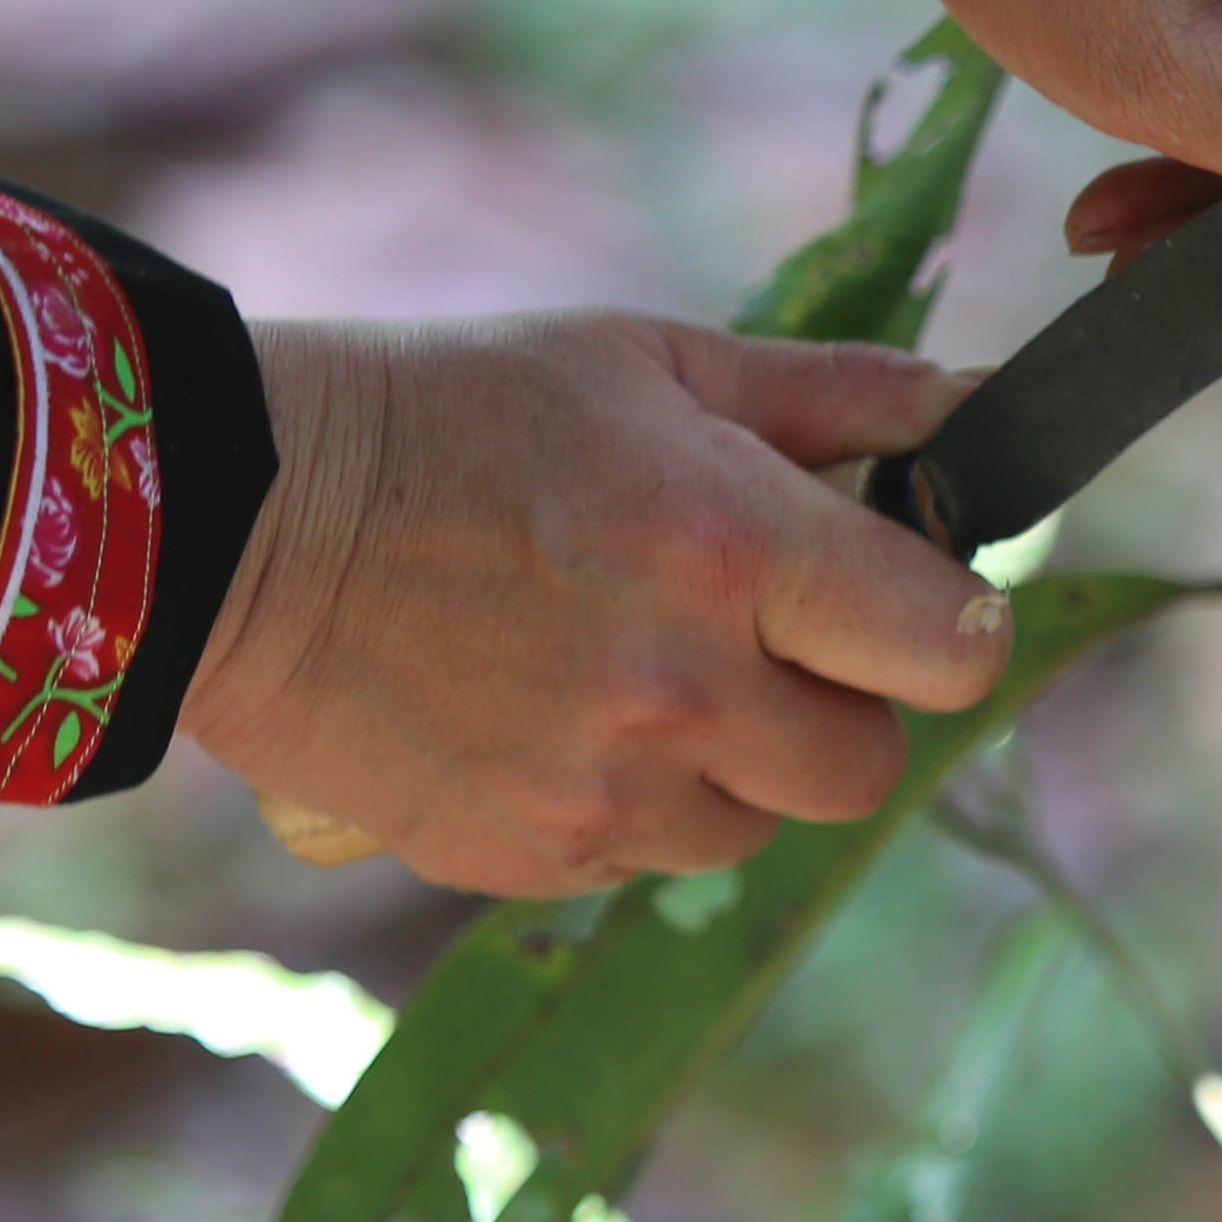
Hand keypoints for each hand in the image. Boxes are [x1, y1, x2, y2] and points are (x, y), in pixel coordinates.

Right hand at [179, 315, 1007, 895]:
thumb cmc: (455, 411)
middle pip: (866, 766)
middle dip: (839, 706)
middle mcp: (685, 690)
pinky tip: (551, 710)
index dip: (953, 627)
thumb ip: (835, 395)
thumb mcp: (648, 361)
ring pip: (755, 827)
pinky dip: (629, 804)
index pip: (950, 647)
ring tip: (633, 666)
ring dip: (731, 764)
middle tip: (762, 635)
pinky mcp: (525, 856)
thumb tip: (984, 403)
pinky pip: (641, 860)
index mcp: (736, 550)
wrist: (237, 522)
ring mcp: (601, 790)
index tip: (916, 602)